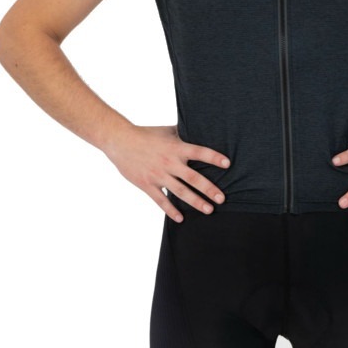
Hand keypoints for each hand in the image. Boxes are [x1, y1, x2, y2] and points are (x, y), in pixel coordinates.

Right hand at [104, 124, 229, 221]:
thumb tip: (200, 128)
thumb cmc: (146, 134)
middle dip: (209, 189)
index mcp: (175, 148)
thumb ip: (183, 133)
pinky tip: (181, 219)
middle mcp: (169, 162)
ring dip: (195, 202)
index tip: (227, 164)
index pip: (199, 152)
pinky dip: (171, 210)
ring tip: (209, 210)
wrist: (119, 141)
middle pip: (193, 178)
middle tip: (222, 198)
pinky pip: (161, 200)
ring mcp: (158, 175)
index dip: (213, 157)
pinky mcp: (147, 185)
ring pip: (180, 192)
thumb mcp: (166, 131)